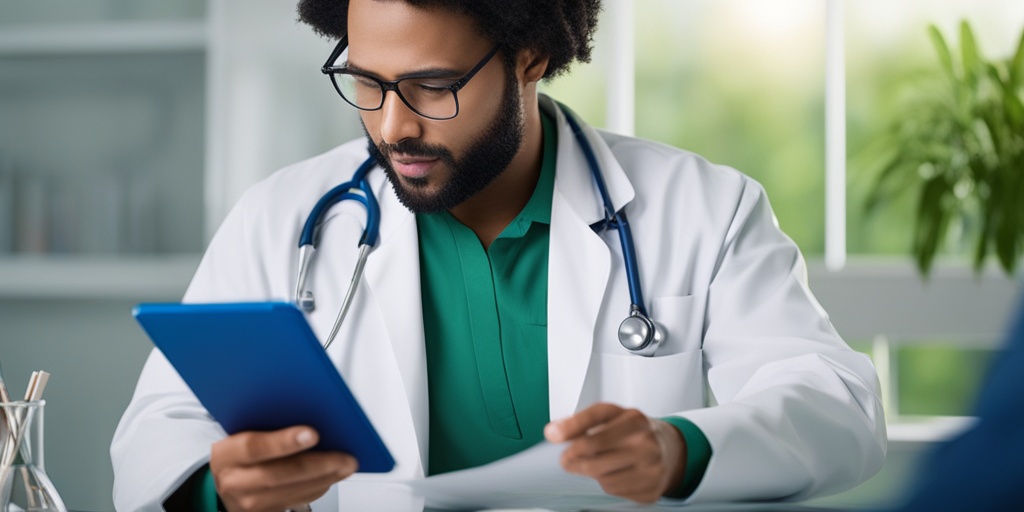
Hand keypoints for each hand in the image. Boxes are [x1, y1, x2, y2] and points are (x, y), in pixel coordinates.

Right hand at [210, 426, 356, 511]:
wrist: (225, 481)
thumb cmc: (238, 451)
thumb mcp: (241, 431)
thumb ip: (267, 423)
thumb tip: (310, 410)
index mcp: (227, 454)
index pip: (254, 447)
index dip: (284, 441)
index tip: (313, 433)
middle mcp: (236, 481)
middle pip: (279, 475)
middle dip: (317, 465)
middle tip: (344, 456)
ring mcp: (249, 502)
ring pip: (292, 493)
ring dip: (326, 478)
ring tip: (347, 464)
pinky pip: (297, 502)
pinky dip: (319, 487)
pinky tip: (333, 475)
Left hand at [544, 403, 686, 503]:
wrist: (670, 449)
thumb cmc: (634, 432)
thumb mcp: (613, 417)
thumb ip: (584, 422)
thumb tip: (554, 432)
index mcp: (633, 418)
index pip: (596, 417)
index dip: (571, 426)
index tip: (552, 434)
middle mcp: (645, 440)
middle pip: (593, 453)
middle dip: (572, 458)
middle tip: (565, 460)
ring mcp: (651, 466)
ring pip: (602, 477)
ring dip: (591, 473)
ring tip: (597, 465)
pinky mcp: (651, 488)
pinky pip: (615, 491)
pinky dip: (608, 484)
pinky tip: (615, 474)